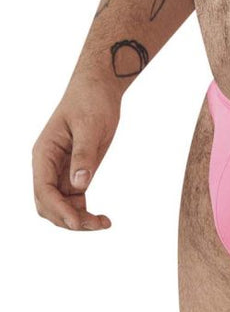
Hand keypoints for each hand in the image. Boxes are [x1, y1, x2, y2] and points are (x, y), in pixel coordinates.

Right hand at [32, 79, 120, 230]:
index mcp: (44, 153)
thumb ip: (84, 155)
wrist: (100, 87)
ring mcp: (61, 170)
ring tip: (103, 223)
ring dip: (77, 219)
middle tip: (97, 224)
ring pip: (61, 206)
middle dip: (68, 219)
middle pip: (48, 204)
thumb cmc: (91, 100)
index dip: (58, 209)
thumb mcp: (90, 126)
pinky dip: (83, 212)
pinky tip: (101, 218)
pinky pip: (74, 200)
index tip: (78, 222)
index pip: (43, 190)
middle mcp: (48, 165)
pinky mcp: (75, 171)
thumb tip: (79, 185)